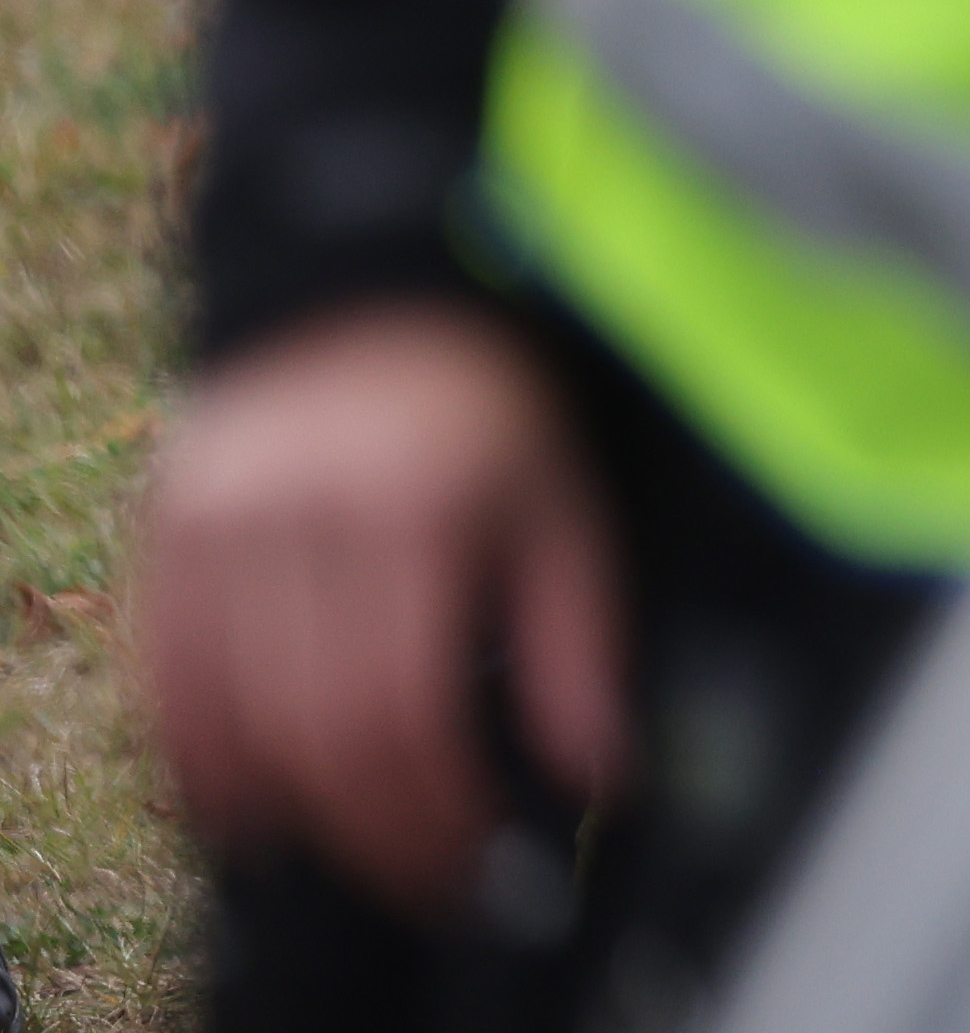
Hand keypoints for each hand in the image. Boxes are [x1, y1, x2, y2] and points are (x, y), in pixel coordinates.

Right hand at [141, 300, 617, 913]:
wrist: (376, 297)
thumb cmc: (489, 409)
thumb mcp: (564, 506)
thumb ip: (580, 642)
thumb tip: (603, 771)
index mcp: (411, 508)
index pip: (403, 710)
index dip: (431, 811)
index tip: (467, 863)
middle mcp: (298, 515)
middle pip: (314, 730)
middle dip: (371, 829)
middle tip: (420, 874)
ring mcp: (215, 522)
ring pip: (231, 719)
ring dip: (288, 810)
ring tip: (350, 845)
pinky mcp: (165, 527)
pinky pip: (167, 678)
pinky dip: (206, 756)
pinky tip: (258, 798)